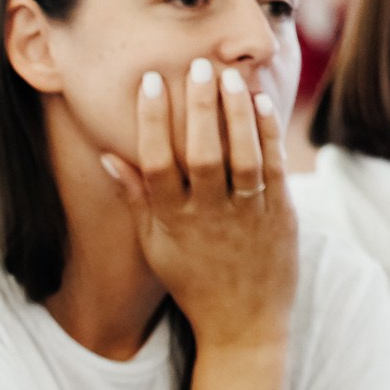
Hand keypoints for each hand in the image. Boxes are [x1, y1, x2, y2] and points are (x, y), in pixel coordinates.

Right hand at [99, 58, 294, 355]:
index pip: (158, 162)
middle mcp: (208, 216)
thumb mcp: (156, 246)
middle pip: (202, 153)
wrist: (243, 323)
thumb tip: (110, 156)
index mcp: (173, 222)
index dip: (153, 121)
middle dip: (198, 107)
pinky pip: (274, 166)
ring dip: (235, 112)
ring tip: (228, 74)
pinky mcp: (279, 214)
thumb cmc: (193, 282)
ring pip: (241, 155)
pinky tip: (260, 102)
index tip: (151, 84)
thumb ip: (137, 199)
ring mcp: (246, 214)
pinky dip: (268, 133)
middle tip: (195, 66)